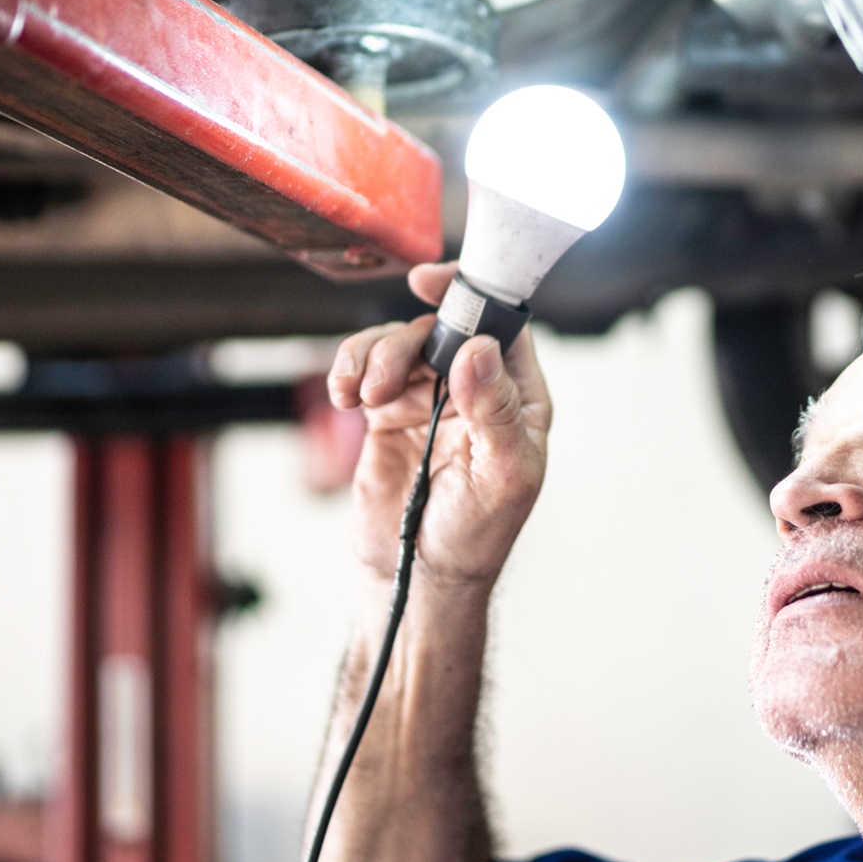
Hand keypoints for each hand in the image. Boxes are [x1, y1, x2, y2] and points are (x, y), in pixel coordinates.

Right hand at [328, 263, 551, 589]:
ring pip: (399, 343)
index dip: (471, 295)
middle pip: (441, 327)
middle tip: (386, 379)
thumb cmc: (474, 536)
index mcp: (518, 398)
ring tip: (361, 396)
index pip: (503, 325)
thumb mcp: (501, 477)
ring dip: (373, 357)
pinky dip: (350, 370)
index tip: (431, 283)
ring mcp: (430, 398)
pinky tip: (345, 396)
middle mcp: (476, 389)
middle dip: (406, 342)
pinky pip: (367, 368)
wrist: (418, 578)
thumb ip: (495, 412)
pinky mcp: (389, 412)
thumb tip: (479, 350)